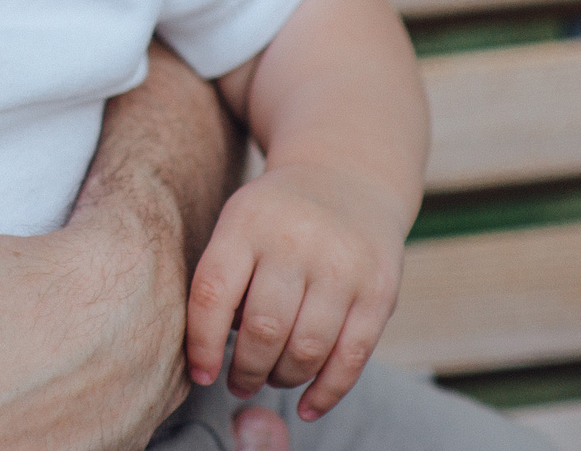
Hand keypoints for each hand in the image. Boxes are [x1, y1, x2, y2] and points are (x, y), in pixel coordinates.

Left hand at [185, 160, 409, 420]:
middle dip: (245, 370)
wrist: (347, 175)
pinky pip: (352, 356)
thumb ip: (224, 279)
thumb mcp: (239, 223)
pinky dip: (327, 391)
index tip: (199, 373)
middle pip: (263, 328)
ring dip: (283, 378)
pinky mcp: (380, 291)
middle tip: (238, 383)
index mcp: (248, 221)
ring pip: (306, 348)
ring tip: (271, 379)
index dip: (203, 343)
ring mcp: (343, 266)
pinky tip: (308, 405)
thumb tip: (212, 354)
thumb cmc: (276, 216)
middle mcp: (296, 241)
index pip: (214, 293)